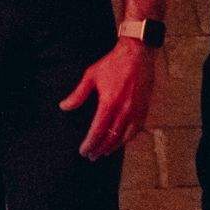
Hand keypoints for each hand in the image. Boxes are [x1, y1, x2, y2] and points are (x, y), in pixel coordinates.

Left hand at [59, 39, 157, 159]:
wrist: (138, 53)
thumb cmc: (114, 63)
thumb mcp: (92, 75)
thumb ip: (78, 94)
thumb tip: (64, 106)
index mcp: (109, 102)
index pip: (98, 130)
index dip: (90, 143)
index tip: (83, 151)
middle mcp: (124, 110)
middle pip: (111, 137)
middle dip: (100, 149)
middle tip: (92, 156)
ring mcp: (136, 110)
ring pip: (125, 136)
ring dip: (113, 147)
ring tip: (105, 152)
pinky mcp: (144, 108)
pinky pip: (137, 130)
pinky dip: (128, 139)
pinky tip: (122, 142)